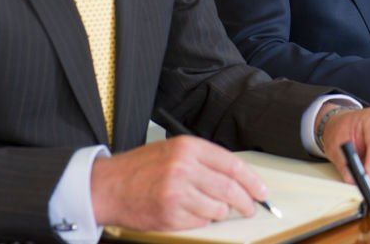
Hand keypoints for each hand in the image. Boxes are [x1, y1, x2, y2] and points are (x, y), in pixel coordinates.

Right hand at [90, 135, 267, 230]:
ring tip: (215, 209)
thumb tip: (237, 176)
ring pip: (218, 209)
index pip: (232, 165)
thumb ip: (204, 160)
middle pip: (229, 189)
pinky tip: (193, 213)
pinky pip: (200, 222)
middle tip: (251, 207)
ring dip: (222, 212)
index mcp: (188, 148)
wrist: (108, 186)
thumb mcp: (174, 150)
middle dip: (246, 202)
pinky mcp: (170, 215)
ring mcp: (177, 193)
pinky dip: (203, 220)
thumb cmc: (141, 167)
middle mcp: (184, 168)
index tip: (261, 191)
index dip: (252, 181)